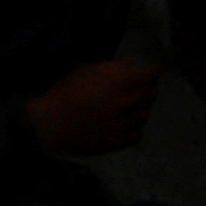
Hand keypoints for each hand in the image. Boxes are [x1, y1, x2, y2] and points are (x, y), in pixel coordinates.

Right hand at [27, 58, 158, 153]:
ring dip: (140, 109)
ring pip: (146, 115)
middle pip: (152, 94)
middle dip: (147, 89)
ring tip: (129, 107)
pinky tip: (125, 125)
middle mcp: (128, 102)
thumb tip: (129, 63)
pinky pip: (138, 135)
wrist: (51, 123)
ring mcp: (124, 123)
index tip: (152, 72)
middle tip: (138, 88)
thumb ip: (111, 67)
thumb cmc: (66, 92)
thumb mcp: (86, 71)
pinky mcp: (118, 141)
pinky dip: (134, 129)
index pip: (152, 74)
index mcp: (121, 82)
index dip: (153, 71)